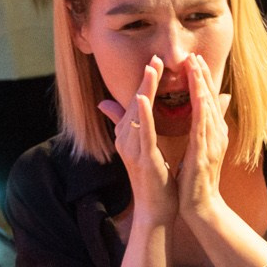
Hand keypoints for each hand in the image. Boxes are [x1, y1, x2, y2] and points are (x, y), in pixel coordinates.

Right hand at [97, 56, 178, 228]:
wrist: (156, 209)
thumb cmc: (155, 179)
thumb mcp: (144, 148)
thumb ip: (135, 126)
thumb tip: (109, 106)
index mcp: (130, 135)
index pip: (137, 103)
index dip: (145, 82)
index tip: (154, 61)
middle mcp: (126, 139)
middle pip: (135, 104)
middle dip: (145, 80)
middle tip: (155, 58)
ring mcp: (132, 148)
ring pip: (137, 114)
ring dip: (144, 91)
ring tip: (150, 70)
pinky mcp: (142, 158)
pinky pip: (141, 133)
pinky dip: (142, 115)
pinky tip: (142, 99)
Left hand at [173, 54, 234, 223]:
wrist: (200, 205)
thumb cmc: (197, 179)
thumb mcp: (201, 149)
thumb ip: (204, 129)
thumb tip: (205, 116)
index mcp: (214, 133)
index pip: (209, 101)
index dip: (203, 80)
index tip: (195, 60)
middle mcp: (217, 134)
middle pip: (210, 99)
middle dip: (203, 76)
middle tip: (195, 55)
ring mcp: (212, 143)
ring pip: (208, 107)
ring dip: (201, 85)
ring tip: (194, 66)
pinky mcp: (204, 152)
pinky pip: (201, 125)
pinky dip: (198, 107)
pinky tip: (193, 93)